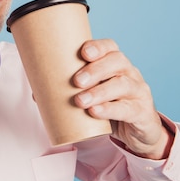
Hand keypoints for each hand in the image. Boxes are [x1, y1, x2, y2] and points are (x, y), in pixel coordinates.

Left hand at [73, 39, 173, 159]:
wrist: (137, 133)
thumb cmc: (109, 106)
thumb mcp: (93, 94)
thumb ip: (71, 90)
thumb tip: (37, 92)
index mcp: (116, 64)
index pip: (110, 47)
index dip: (97, 47)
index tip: (83, 53)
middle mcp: (130, 73)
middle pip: (117, 62)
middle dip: (95, 69)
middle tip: (76, 81)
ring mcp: (139, 92)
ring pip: (122, 85)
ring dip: (99, 91)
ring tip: (80, 101)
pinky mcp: (142, 113)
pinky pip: (128, 109)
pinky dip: (110, 109)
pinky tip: (95, 112)